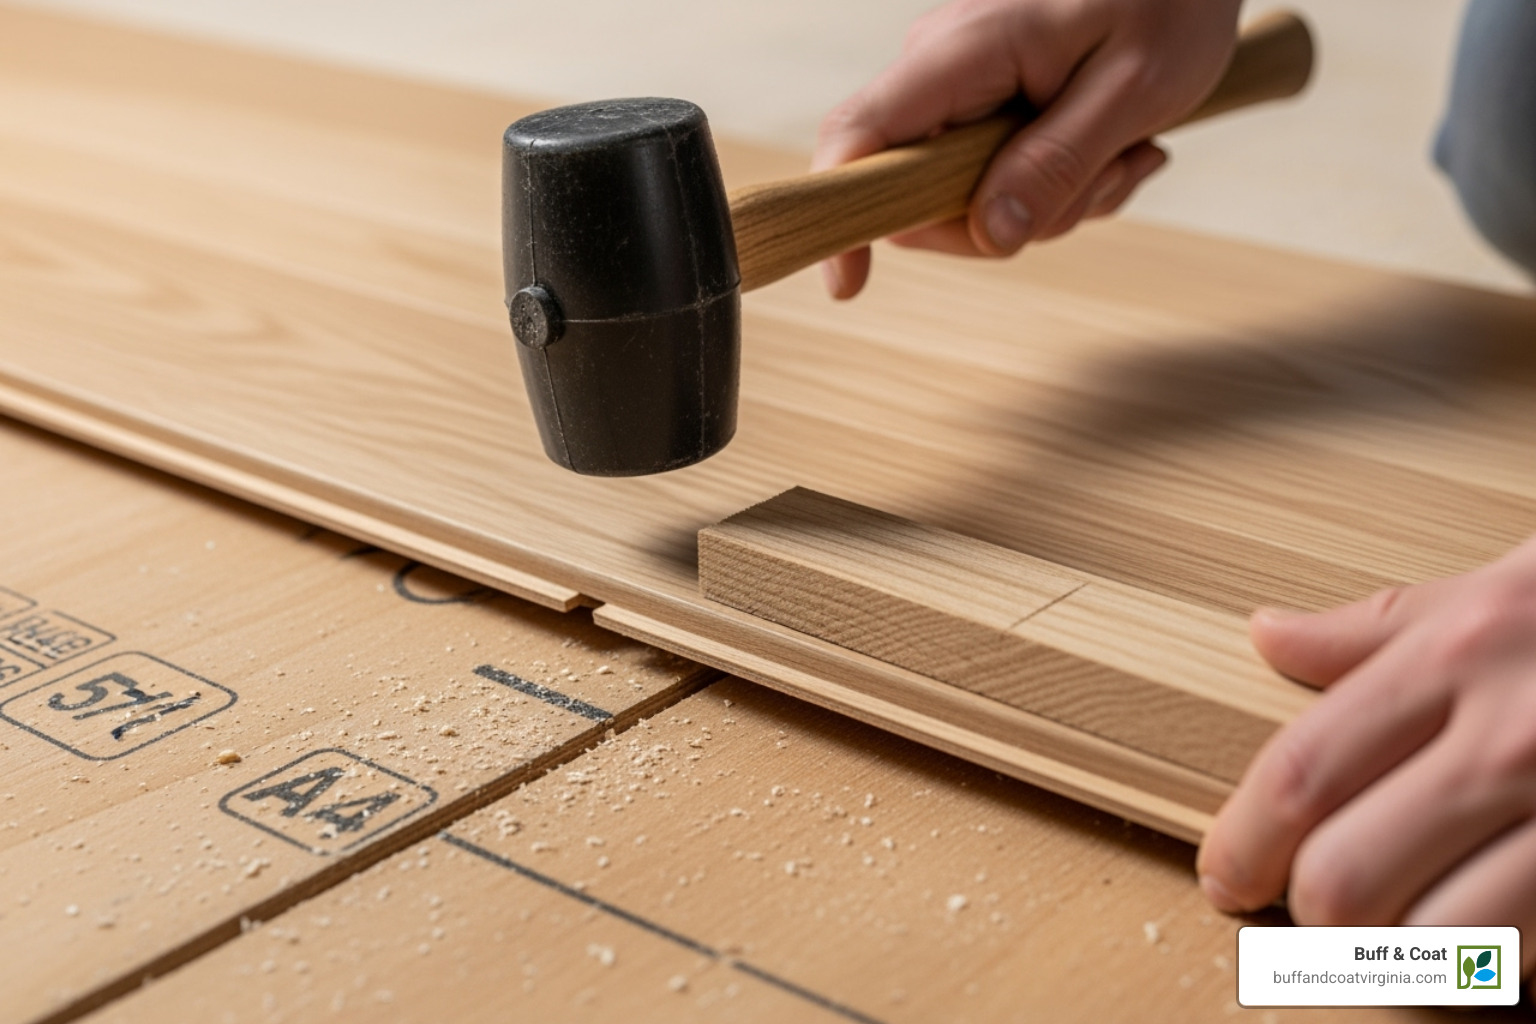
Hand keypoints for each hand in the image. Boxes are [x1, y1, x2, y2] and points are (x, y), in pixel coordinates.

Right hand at [812, 0, 1241, 297]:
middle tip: (1106, 175)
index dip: (843, 214)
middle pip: (923, 198)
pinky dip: (1064, 185)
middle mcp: (939, 71)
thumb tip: (994, 233)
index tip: (847, 284)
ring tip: (1124, 150)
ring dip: (1057, 202)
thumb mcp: (1132, 89)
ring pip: (972, 201)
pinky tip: (1115, 147)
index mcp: (959, 53)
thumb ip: (1057, 162)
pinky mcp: (983, 108)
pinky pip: (1000, 183)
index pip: (860, 135)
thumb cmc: (1167, 1)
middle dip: (1018, 217)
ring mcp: (959, 92)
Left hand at [1198, 535, 1535, 975]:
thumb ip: (1379, 627)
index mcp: (1460, 653)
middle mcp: (1516, 736)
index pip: (1302, 772)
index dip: (1243, 842)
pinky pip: (1532, 957)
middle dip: (1312, 913)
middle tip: (1312, 909)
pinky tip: (1490, 935)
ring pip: (1441, 940)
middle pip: (1348, 876)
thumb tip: (1269, 636)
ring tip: (1406, 926)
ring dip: (1403, 955)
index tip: (1226, 876)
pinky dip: (1493, 967)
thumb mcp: (1499, 588)